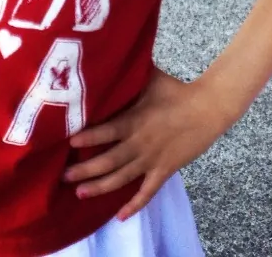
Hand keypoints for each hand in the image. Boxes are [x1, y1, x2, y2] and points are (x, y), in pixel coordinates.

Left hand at [64, 68, 232, 220]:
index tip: (68, 143)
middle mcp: (139, 143)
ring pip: (121, 178)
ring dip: (99, 188)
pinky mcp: (164, 170)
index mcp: (135, 120)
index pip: (106, 131)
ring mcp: (151, 160)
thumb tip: (113, 56)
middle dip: (84, 170)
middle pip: (107, 161)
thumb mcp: (151, 78)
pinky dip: (134, 205)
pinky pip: (147, 192)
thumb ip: (130, 74)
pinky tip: (120, 216)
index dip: (87, 138)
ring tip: (79, 193)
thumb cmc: (178, 90)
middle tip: (64, 176)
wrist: (208, 108)